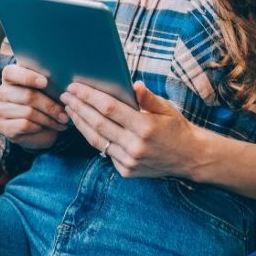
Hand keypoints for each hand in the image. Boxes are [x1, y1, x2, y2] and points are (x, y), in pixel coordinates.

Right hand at [0, 64, 70, 150]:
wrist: (36, 127)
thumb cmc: (43, 101)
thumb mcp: (46, 89)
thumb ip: (48, 81)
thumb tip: (63, 80)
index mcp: (9, 77)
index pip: (11, 73)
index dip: (28, 77)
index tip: (45, 82)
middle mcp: (1, 92)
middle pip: (27, 96)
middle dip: (50, 106)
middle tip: (64, 113)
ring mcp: (0, 110)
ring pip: (28, 112)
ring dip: (49, 119)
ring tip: (61, 121)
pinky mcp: (3, 126)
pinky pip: (25, 125)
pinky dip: (40, 127)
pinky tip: (48, 127)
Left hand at [61, 81, 205, 179]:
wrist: (190, 158)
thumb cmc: (176, 128)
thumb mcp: (166, 108)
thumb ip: (148, 98)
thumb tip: (133, 84)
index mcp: (145, 127)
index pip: (108, 108)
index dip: (89, 96)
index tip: (75, 86)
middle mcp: (135, 145)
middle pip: (97, 123)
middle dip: (78, 107)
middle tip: (65, 95)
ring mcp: (130, 161)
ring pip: (97, 140)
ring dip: (80, 123)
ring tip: (69, 109)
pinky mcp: (127, 171)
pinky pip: (105, 152)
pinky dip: (93, 138)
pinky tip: (84, 126)